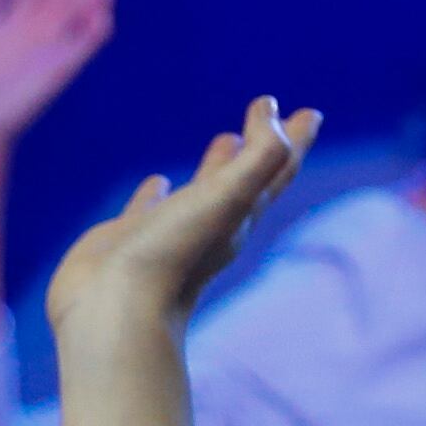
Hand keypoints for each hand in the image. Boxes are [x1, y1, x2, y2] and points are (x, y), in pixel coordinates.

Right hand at [47, 97, 316, 350]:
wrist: (115, 313)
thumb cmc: (174, 255)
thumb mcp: (227, 199)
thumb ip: (259, 158)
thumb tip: (273, 112)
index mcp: (241, 216)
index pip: (277, 171)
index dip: (294, 140)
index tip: (310, 113)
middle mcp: (211, 225)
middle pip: (248, 178)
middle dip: (263, 147)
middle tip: (271, 118)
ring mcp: (169, 233)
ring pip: (201, 192)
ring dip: (216, 165)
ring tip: (226, 140)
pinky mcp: (128, 240)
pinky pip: (148, 210)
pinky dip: (154, 193)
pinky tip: (157, 182)